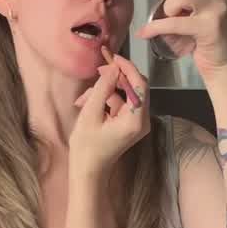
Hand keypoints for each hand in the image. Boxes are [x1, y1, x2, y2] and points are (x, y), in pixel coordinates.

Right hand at [69, 55, 149, 177]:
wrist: (89, 171)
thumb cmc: (87, 146)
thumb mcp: (90, 114)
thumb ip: (103, 89)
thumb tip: (112, 68)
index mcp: (136, 120)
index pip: (140, 85)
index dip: (128, 68)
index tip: (112, 57)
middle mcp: (143, 120)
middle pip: (137, 87)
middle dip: (117, 77)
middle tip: (98, 70)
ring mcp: (138, 123)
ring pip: (126, 95)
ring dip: (106, 91)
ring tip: (83, 99)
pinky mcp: (131, 124)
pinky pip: (122, 104)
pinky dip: (107, 100)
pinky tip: (88, 104)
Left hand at [135, 0, 226, 81]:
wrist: (221, 62)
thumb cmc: (206, 34)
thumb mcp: (199, 5)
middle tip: (167, 7)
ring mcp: (216, 8)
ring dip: (168, 7)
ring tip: (171, 18)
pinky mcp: (209, 26)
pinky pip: (175, 22)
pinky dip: (156, 27)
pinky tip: (145, 32)